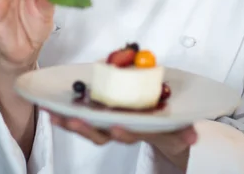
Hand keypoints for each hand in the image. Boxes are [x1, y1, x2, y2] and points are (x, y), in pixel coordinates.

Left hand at [46, 113, 196, 170]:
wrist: (160, 128)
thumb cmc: (166, 124)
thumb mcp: (177, 128)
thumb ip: (183, 132)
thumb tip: (193, 136)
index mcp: (140, 131)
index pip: (131, 133)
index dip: (124, 131)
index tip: (118, 126)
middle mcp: (121, 131)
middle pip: (102, 133)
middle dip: (87, 128)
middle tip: (75, 120)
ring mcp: (107, 125)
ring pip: (87, 127)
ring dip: (70, 121)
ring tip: (55, 114)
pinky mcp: (98, 117)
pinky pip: (80, 116)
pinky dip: (65, 113)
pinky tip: (51, 106)